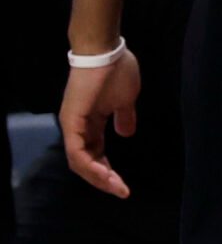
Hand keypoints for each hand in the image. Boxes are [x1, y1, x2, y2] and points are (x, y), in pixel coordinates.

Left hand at [60, 49, 139, 199]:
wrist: (105, 51)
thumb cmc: (116, 71)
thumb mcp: (126, 100)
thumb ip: (125, 117)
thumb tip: (127, 133)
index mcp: (90, 124)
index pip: (95, 154)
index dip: (109, 171)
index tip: (125, 186)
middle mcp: (77, 128)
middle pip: (86, 163)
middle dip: (104, 180)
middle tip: (122, 191)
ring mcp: (72, 126)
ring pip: (80, 162)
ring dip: (98, 177)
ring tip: (116, 187)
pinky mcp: (72, 122)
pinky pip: (78, 151)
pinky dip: (90, 165)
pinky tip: (105, 174)